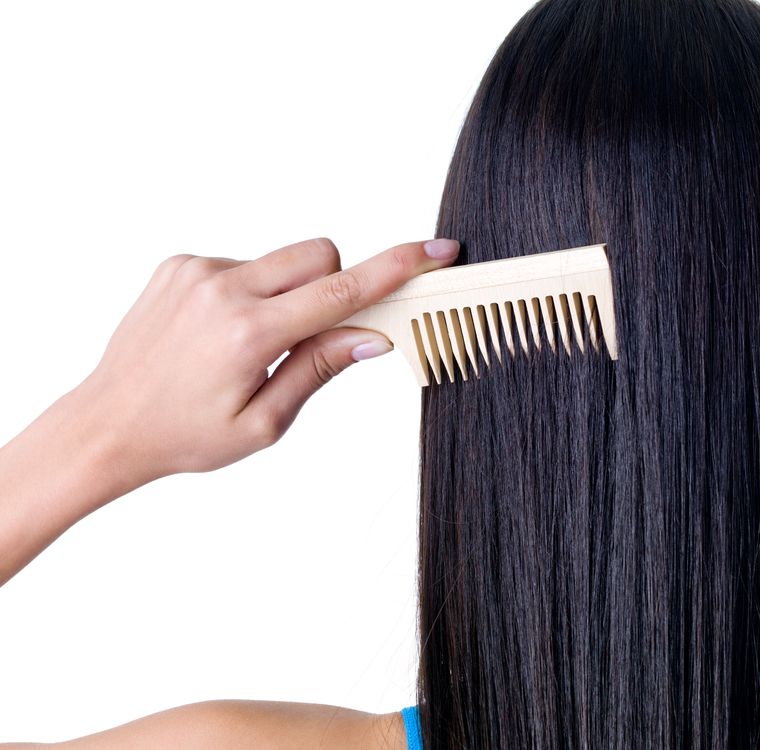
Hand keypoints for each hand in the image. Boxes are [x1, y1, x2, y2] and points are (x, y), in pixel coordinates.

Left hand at [77, 236, 459, 485]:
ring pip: (282, 259)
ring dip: (288, 293)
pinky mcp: (180, 263)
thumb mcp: (264, 423)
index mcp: (249, 334)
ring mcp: (197, 270)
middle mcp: (223, 289)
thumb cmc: (184, 434)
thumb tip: (371, 335)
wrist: (106, 423)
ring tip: (251, 343)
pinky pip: (244, 263)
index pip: (342, 291)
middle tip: (313, 333)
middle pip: (319, 253)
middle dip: (334, 284)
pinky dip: (251, 292)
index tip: (434, 250)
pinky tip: (222, 332)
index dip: (396, 269)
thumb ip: (319, 369)